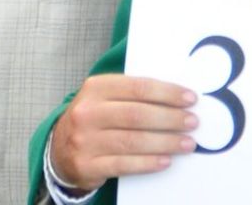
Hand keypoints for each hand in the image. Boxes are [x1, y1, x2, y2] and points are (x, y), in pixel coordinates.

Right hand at [50, 74, 197, 191]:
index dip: (167, 93)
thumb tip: (176, 98)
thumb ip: (132, 94)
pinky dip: (148, 163)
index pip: (138, 87)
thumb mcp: (104, 97)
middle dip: (170, 118)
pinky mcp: (87, 165)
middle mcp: (87, 112)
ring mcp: (85, 140)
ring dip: (166, 142)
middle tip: (193, 122)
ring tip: (187, 143)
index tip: (190, 98)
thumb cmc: (94, 118)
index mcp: (95, 88)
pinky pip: (124, 164)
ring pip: (133, 141)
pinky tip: (166, 160)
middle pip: (137, 115)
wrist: (59, 148)